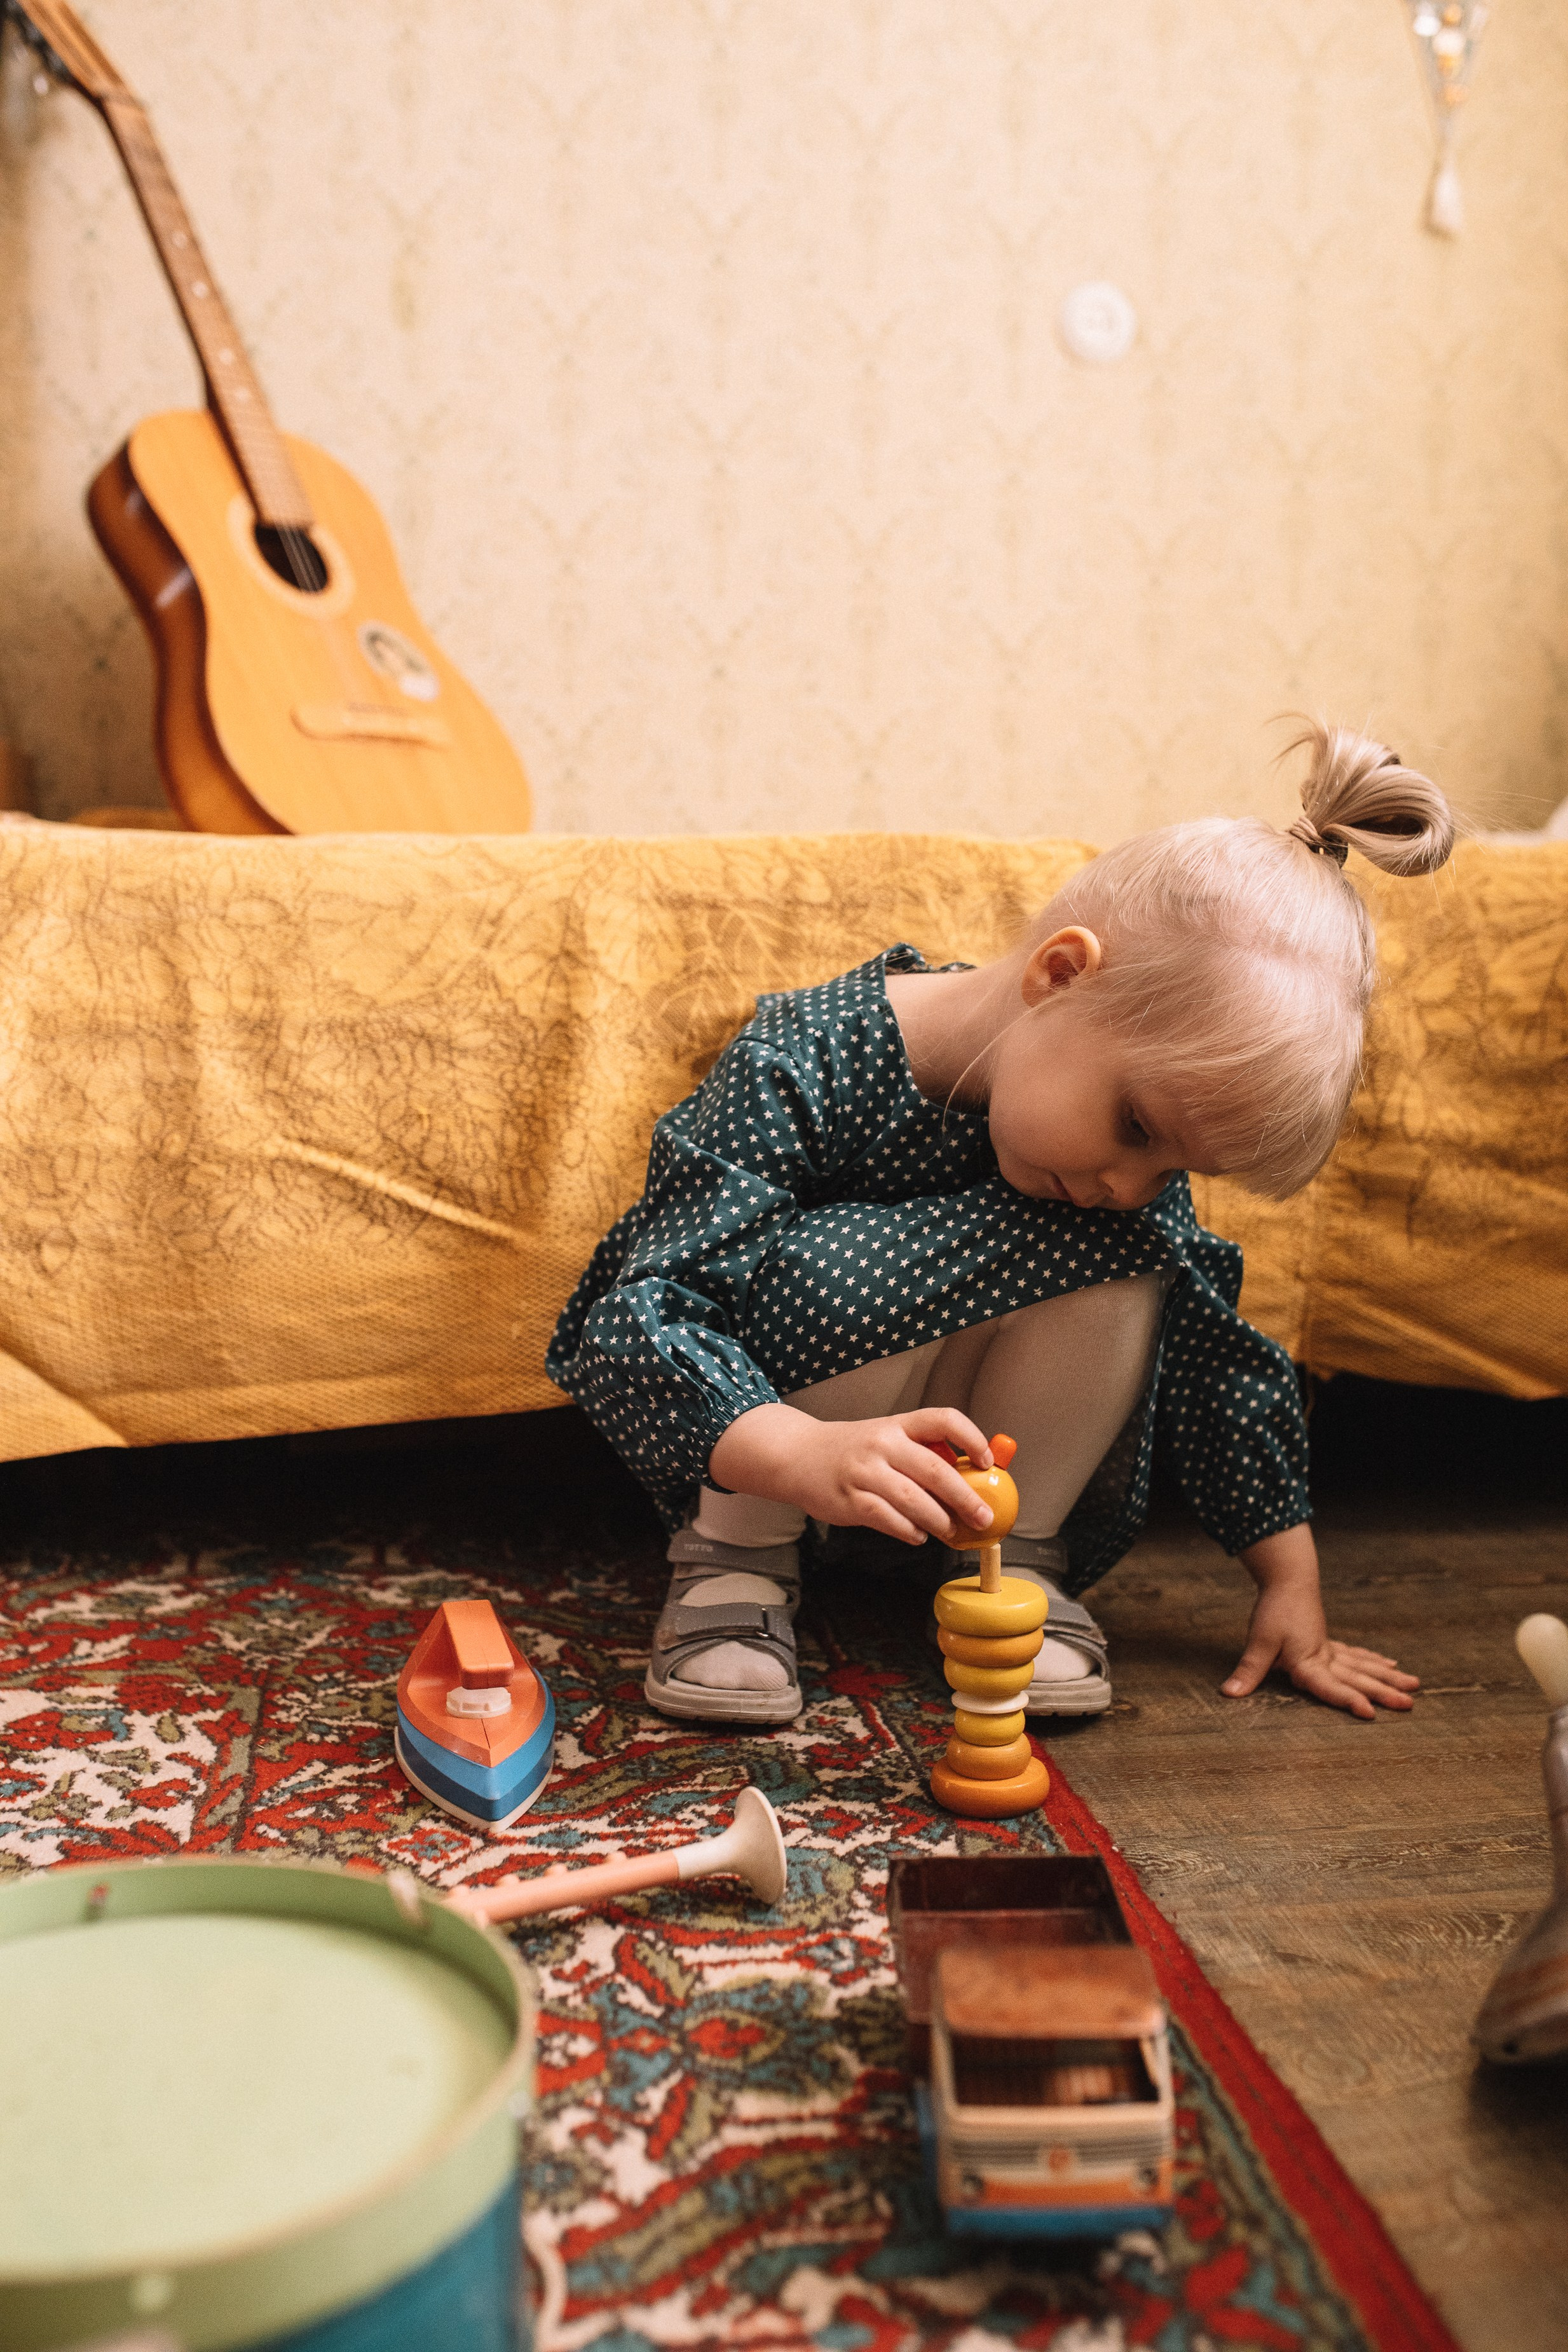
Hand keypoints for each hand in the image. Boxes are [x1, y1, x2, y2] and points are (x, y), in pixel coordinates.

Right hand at [707, 1402, 996, 1544]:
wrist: (796, 1455)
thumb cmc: (852, 1450)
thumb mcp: (886, 1436)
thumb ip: (922, 1452)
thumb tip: (971, 1478)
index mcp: (898, 1424)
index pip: (943, 1420)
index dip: (972, 1439)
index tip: (988, 1461)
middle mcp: (882, 1444)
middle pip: (933, 1469)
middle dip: (964, 1496)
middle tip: (982, 1516)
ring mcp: (864, 1472)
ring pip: (912, 1499)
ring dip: (938, 1520)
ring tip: (950, 1531)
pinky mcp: (849, 1500)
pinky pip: (887, 1519)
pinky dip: (908, 1531)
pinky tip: (917, 1536)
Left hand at [1225, 1523, 1418, 1720]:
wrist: (1288, 1577)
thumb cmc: (1274, 1610)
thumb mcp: (1259, 1641)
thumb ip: (1249, 1670)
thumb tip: (1229, 1694)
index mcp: (1308, 1661)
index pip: (1330, 1687)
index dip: (1348, 1701)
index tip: (1370, 1713)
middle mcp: (1325, 1657)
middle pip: (1358, 1678)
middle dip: (1384, 1693)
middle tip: (1410, 1705)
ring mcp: (1330, 1648)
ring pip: (1364, 1666)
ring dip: (1387, 1678)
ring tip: (1414, 1687)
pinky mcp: (1328, 1640)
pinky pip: (1356, 1654)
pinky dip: (1373, 1660)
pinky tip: (1390, 1665)